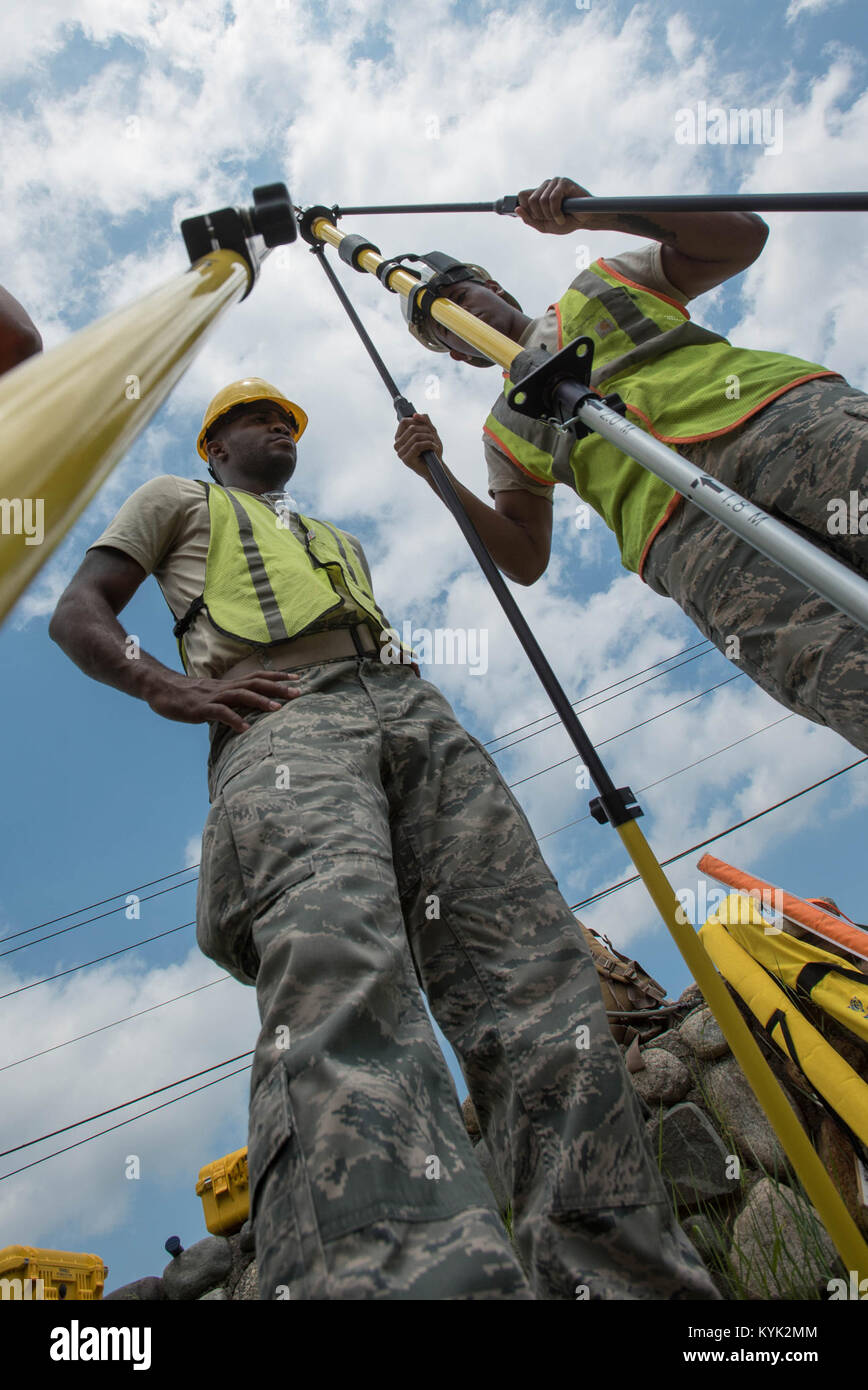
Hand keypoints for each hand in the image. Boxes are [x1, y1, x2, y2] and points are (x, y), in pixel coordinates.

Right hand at [147, 669, 301, 732]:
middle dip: (277, 687)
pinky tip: (245, 728)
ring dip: (260, 701)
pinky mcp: (201, 709)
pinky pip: (220, 713)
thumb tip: (244, 710)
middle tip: (298, 692)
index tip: (298, 678)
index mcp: (228, 685)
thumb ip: (229, 701)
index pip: (257, 677)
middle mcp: (224, 688)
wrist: (160, 689)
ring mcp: (213, 697)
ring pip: (240, 696)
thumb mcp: (212, 696)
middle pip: (255, 683)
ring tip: (277, 709)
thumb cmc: (187, 695)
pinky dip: (234, 719)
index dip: (277, 676)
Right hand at [394, 414, 443, 477]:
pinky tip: (434, 448)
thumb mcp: (430, 432)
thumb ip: (424, 421)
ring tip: (434, 444)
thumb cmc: (432, 450)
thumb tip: (415, 414)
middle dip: (426, 430)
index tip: (427, 428)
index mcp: (400, 437)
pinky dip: (429, 444)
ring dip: (429, 438)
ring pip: (415, 436)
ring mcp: (400, 453)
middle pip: (411, 428)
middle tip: (433, 438)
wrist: (436, 467)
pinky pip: (417, 446)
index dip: (418, 421)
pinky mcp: (406, 459)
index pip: (404, 421)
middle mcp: (397, 444)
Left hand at [515, 176, 600, 235]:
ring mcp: (554, 182)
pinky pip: (553, 198)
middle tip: (551, 219)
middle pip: (531, 200)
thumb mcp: (544, 225)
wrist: (584, 221)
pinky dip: (556, 212)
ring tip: (559, 218)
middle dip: (540, 215)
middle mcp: (545, 186)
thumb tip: (517, 209)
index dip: (527, 210)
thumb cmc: (566, 222)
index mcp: (538, 193)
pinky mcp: (564, 182)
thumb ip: (529, 219)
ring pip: (542, 200)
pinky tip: (562, 217)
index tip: (538, 218)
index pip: (522, 195)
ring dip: (550, 215)